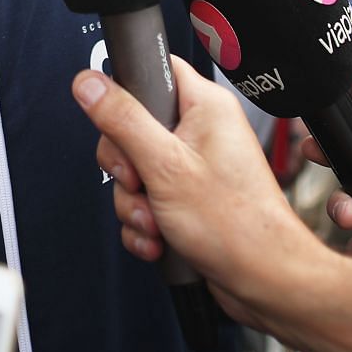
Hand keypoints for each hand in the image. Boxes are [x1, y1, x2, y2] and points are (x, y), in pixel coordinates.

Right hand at [73, 56, 320, 331]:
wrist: (262, 280)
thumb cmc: (236, 224)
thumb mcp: (165, 166)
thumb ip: (122, 120)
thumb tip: (89, 83)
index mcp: (204, 106)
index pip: (153, 71)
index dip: (126, 95)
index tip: (119, 125)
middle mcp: (201, 130)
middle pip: (133, 127)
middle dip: (126, 168)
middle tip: (140, 182)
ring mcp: (194, 166)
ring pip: (136, 171)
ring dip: (134, 204)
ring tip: (155, 220)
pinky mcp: (187, 198)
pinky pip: (146, 200)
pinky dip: (145, 223)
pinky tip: (159, 238)